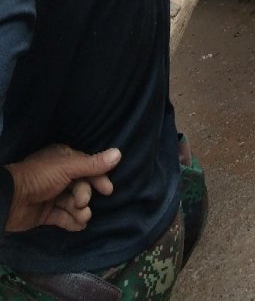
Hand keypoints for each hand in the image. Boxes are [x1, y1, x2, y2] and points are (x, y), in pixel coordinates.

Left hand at [5, 145, 121, 232]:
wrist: (10, 200)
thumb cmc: (41, 177)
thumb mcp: (68, 167)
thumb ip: (93, 164)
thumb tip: (119, 153)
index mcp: (64, 160)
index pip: (87, 168)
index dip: (98, 179)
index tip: (108, 190)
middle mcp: (59, 176)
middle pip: (81, 187)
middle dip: (84, 197)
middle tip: (82, 203)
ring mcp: (52, 195)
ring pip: (73, 203)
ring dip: (80, 211)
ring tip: (82, 218)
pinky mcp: (45, 214)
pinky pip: (63, 217)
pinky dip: (71, 221)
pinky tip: (78, 226)